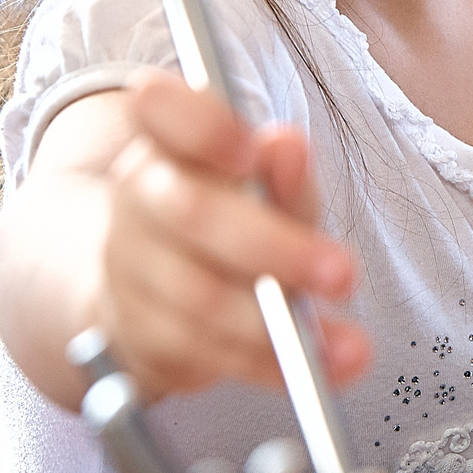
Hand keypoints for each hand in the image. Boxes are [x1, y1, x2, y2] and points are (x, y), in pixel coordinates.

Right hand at [98, 68, 369, 399]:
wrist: (149, 294)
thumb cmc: (225, 223)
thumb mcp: (266, 189)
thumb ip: (283, 173)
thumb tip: (287, 146)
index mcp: (166, 141)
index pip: (159, 107)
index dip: (202, 125)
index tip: (250, 149)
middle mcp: (138, 198)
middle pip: (191, 213)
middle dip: (272, 247)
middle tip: (341, 273)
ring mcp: (128, 268)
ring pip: (196, 296)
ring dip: (275, 323)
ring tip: (344, 342)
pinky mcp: (137, 333)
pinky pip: (201, 353)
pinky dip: (264, 364)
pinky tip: (313, 364)